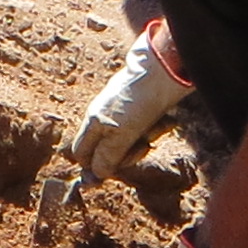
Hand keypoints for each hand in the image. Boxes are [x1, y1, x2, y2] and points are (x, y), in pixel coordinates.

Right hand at [57, 25, 190, 184]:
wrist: (165, 71)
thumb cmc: (139, 101)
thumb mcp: (121, 134)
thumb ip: (107, 156)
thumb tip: (96, 176)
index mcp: (93, 122)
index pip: (81, 154)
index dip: (96, 166)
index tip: (116, 167)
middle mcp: (104, 117)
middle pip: (107, 151)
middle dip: (126, 154)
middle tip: (141, 146)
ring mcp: (123, 112)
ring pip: (129, 141)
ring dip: (144, 141)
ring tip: (155, 128)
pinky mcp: (141, 108)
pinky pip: (145, 129)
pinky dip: (155, 129)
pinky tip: (165, 121)